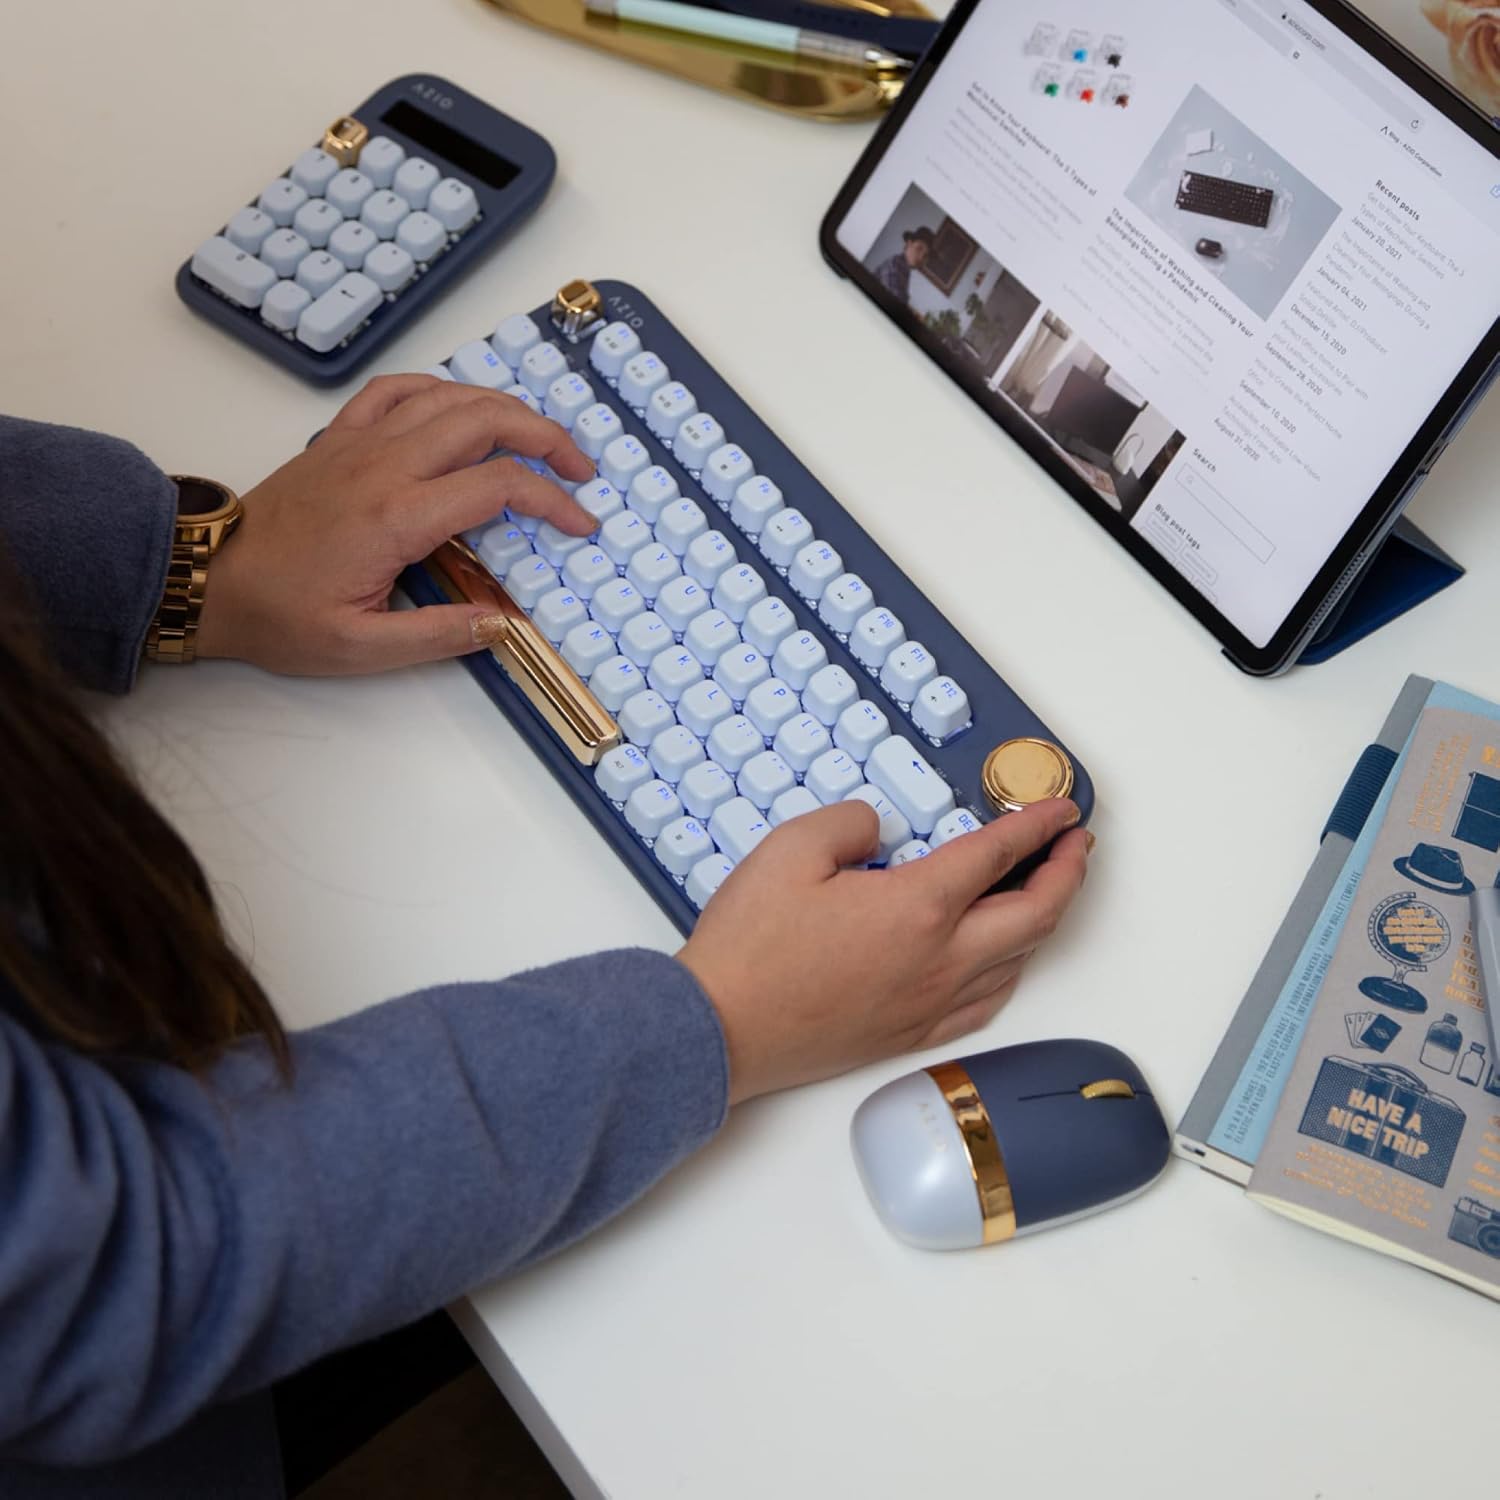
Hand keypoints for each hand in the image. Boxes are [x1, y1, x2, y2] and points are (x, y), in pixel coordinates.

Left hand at [196, 376, 595, 673]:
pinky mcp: (339, 438)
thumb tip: (504, 623)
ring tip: (539, 439)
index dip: (551, 501)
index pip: (497, 487)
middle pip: (484, 421)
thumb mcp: (360, 647)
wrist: (209, 579)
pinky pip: (397, 391)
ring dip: (505, 409)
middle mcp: (384, 466)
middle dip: (546, 438)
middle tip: (579, 469)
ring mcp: (359, 443)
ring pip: (448, 397)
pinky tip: (462, 409)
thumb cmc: (280, 616)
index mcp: (396, 517)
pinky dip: (441, 390)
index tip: (579, 524)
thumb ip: (438, 635)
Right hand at [677, 798, 1089, 1103]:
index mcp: (918, 908)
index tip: (1060, 810)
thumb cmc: (752, 948)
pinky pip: (989, 1001)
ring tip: (1045, 891)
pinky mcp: (912, 1034)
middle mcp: (940, 960)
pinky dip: (1013, 970)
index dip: (1038, 826)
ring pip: (1020, 961)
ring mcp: (930, 1003)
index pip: (1000, 856)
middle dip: (1066, 872)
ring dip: (1045, 919)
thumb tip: (876, 831)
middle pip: (1036, 914)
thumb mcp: (791, 849)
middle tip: (1073, 844)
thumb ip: (848, 822)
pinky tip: (1003, 960)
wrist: (722, 1029)